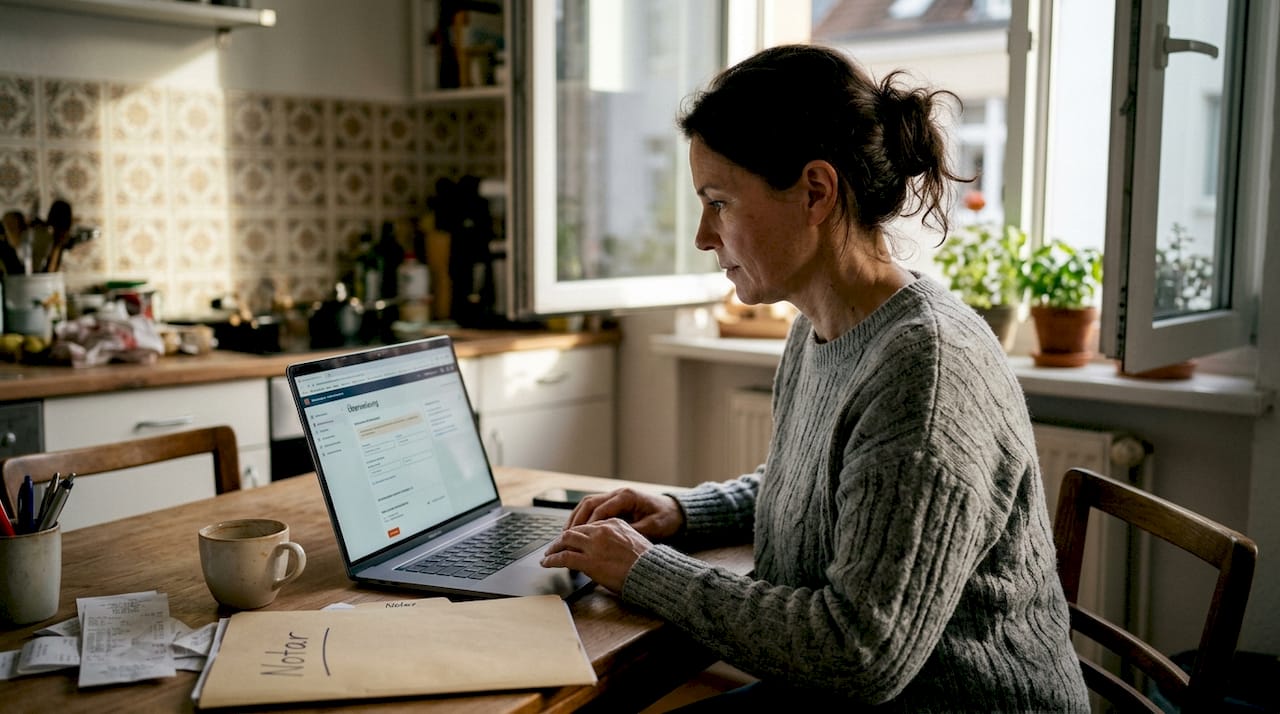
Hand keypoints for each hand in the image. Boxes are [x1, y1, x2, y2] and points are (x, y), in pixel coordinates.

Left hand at [540, 518, 651, 592]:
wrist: (651, 572)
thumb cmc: (647, 562)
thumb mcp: (633, 541)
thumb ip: (617, 539)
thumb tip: (607, 548)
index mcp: (614, 523)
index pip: (589, 525)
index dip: (577, 534)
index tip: (571, 540)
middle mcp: (602, 530)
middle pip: (574, 530)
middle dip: (561, 539)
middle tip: (554, 546)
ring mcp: (594, 545)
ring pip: (565, 540)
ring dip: (553, 547)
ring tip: (548, 554)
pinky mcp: (589, 561)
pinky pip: (564, 557)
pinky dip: (552, 559)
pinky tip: (547, 563)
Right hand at [565, 488, 684, 540]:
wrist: (675, 511)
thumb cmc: (666, 519)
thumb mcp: (653, 527)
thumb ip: (634, 531)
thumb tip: (615, 539)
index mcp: (626, 497)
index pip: (601, 509)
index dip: (588, 524)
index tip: (578, 538)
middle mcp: (618, 494)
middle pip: (589, 503)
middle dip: (576, 520)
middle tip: (565, 536)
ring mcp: (614, 497)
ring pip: (587, 504)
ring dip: (575, 518)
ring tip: (565, 534)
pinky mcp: (613, 504)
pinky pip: (592, 508)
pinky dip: (582, 518)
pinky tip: (576, 531)